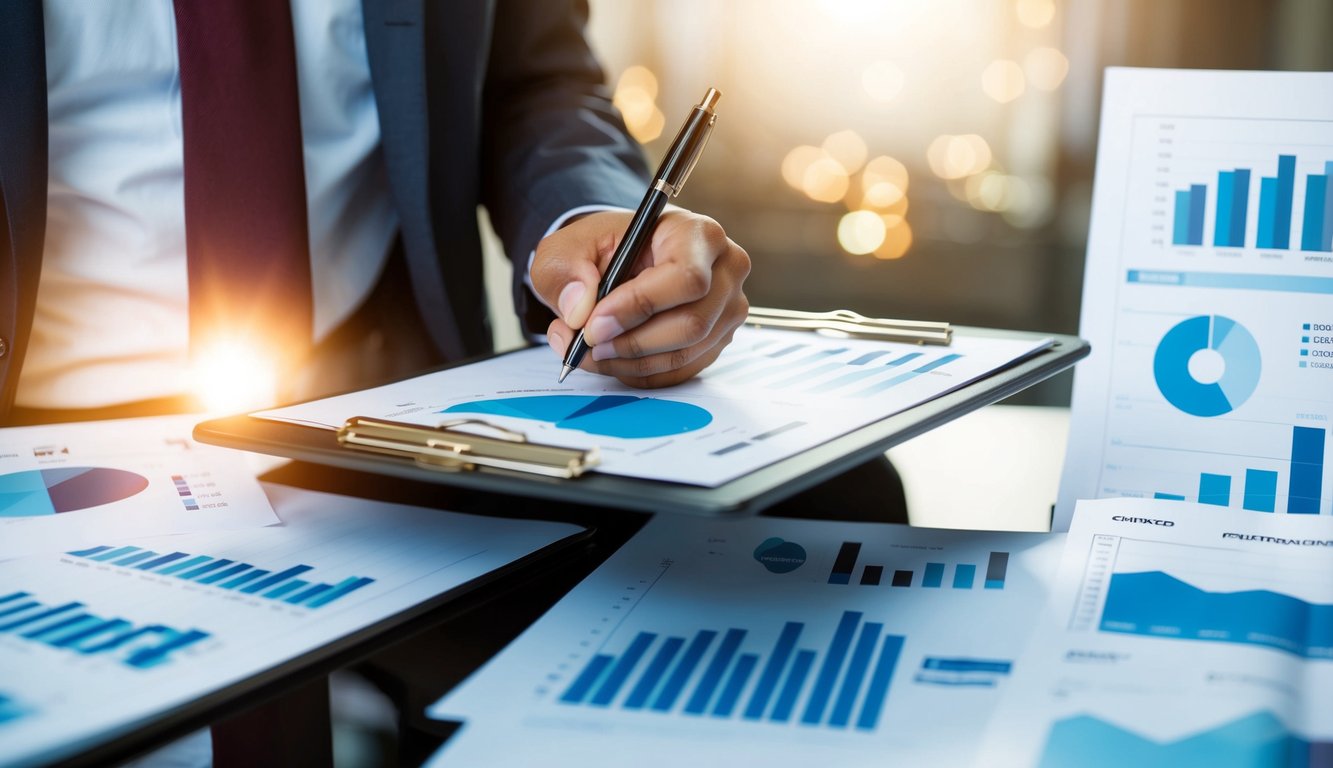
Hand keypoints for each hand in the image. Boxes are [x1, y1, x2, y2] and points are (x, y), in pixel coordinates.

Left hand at [531, 209, 750, 387]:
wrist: (621, 258)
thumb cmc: (604, 248)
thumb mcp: (568, 248)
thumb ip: (566, 273)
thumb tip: (578, 309)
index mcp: (697, 234)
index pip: (685, 277)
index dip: (639, 306)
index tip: (594, 324)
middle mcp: (725, 269)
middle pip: (692, 323)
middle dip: (632, 343)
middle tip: (589, 344)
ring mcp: (727, 308)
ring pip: (685, 353)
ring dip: (632, 362)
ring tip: (592, 352)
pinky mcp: (718, 338)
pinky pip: (683, 370)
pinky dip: (642, 373)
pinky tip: (614, 359)